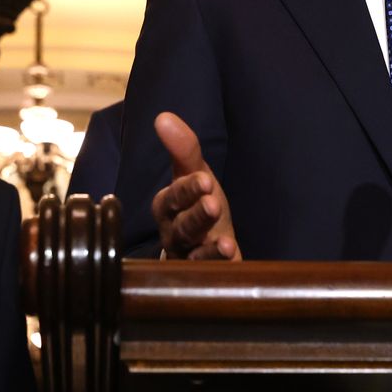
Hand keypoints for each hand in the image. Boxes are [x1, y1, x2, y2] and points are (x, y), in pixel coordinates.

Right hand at [150, 112, 238, 260]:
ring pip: (191, 252)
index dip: (186, 189)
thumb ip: (183, 149)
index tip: (204, 179)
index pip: (171, 197)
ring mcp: (188, 258)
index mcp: (168, 207)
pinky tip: (228, 254)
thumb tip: (162, 116)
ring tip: (224, 240)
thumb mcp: (196, 175)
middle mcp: (174, 233)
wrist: (210, 250)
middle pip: (180, 226)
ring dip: (206, 245)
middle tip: (213, 204)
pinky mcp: (205, 275)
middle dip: (196, 214)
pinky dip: (216, 264)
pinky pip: (206, 272)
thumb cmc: (200, 207)